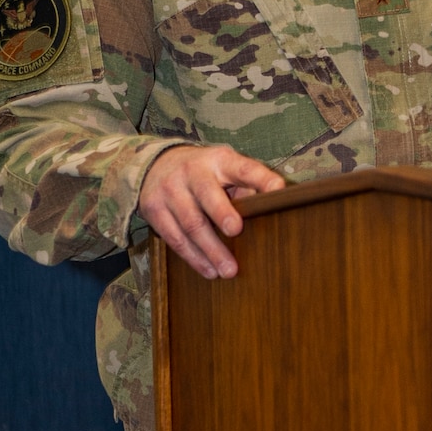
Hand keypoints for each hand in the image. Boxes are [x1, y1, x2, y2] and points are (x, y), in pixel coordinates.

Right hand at [138, 144, 285, 279]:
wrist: (156, 165)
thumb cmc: (205, 172)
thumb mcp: (225, 169)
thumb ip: (246, 187)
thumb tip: (270, 210)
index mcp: (220, 160)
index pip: (244, 167)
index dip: (262, 179)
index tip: (278, 191)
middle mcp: (193, 171)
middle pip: (208, 193)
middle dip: (222, 212)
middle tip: (237, 230)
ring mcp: (170, 190)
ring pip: (191, 223)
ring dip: (210, 249)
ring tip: (228, 270)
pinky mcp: (154, 210)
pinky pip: (175, 238)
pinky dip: (194, 257)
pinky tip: (209, 270)